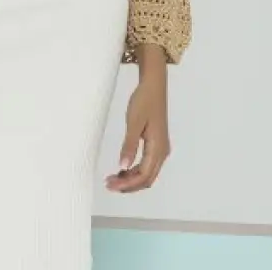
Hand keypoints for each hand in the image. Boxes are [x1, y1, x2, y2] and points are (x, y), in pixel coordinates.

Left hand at [106, 71, 170, 192]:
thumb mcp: (133, 122)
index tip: (110, 185)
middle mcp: (162, 152)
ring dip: (131, 179)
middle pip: (147, 179)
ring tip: (113, 178)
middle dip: (128, 185)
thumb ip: (129, 145)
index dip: (127, 184)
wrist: (153, 87)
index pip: (144, 175)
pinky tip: (122, 168)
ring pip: (148, 173)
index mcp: (158, 148)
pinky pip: (147, 165)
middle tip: (108, 185)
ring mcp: (160, 149)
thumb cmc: (143, 101)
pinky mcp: (156, 144)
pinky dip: (135, 170)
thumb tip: (123, 166)